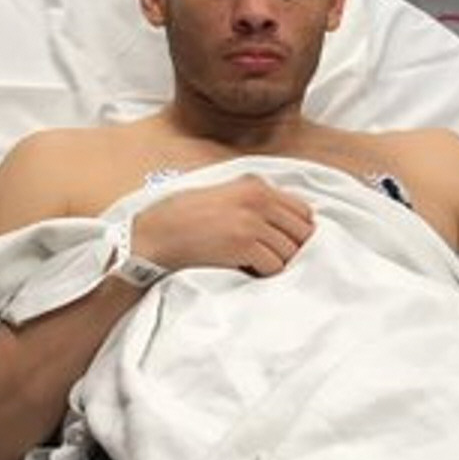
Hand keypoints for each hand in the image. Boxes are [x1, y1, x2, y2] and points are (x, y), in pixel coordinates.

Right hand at [131, 175, 314, 277]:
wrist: (155, 235)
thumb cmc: (184, 220)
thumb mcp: (223, 197)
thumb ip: (254, 202)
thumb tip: (285, 225)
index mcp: (255, 185)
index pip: (303, 211)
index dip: (296, 232)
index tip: (282, 245)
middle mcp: (258, 198)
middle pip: (303, 232)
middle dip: (291, 249)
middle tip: (270, 259)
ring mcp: (252, 220)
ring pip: (291, 252)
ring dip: (277, 264)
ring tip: (254, 266)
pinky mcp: (243, 243)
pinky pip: (275, 267)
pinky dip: (264, 274)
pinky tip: (246, 271)